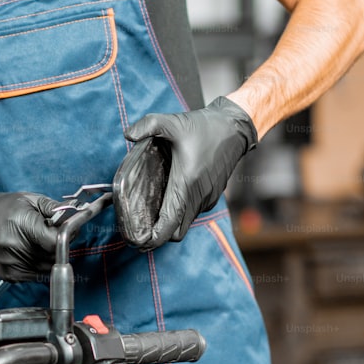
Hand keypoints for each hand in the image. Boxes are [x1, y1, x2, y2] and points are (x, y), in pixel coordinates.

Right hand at [0, 191, 63, 281]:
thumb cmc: (2, 209)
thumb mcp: (29, 200)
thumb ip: (54, 209)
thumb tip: (75, 216)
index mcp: (23, 225)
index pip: (55, 242)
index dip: (65, 238)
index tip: (66, 233)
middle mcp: (16, 247)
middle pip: (52, 256)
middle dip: (56, 247)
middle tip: (49, 235)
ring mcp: (11, 263)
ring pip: (45, 268)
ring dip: (47, 257)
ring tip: (35, 242)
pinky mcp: (8, 274)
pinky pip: (34, 274)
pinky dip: (35, 265)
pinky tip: (26, 251)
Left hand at [113, 96, 256, 250]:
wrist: (235, 127)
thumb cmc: (206, 127)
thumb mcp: (174, 122)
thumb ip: (149, 125)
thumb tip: (127, 134)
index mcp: (186, 184)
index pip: (169, 224)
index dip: (152, 238)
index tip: (137, 241)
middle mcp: (198, 196)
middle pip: (175, 232)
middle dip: (157, 236)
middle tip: (138, 230)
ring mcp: (207, 198)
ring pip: (185, 224)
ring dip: (168, 225)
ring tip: (148, 217)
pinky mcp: (212, 195)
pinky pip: (193, 213)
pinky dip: (179, 214)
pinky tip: (167, 201)